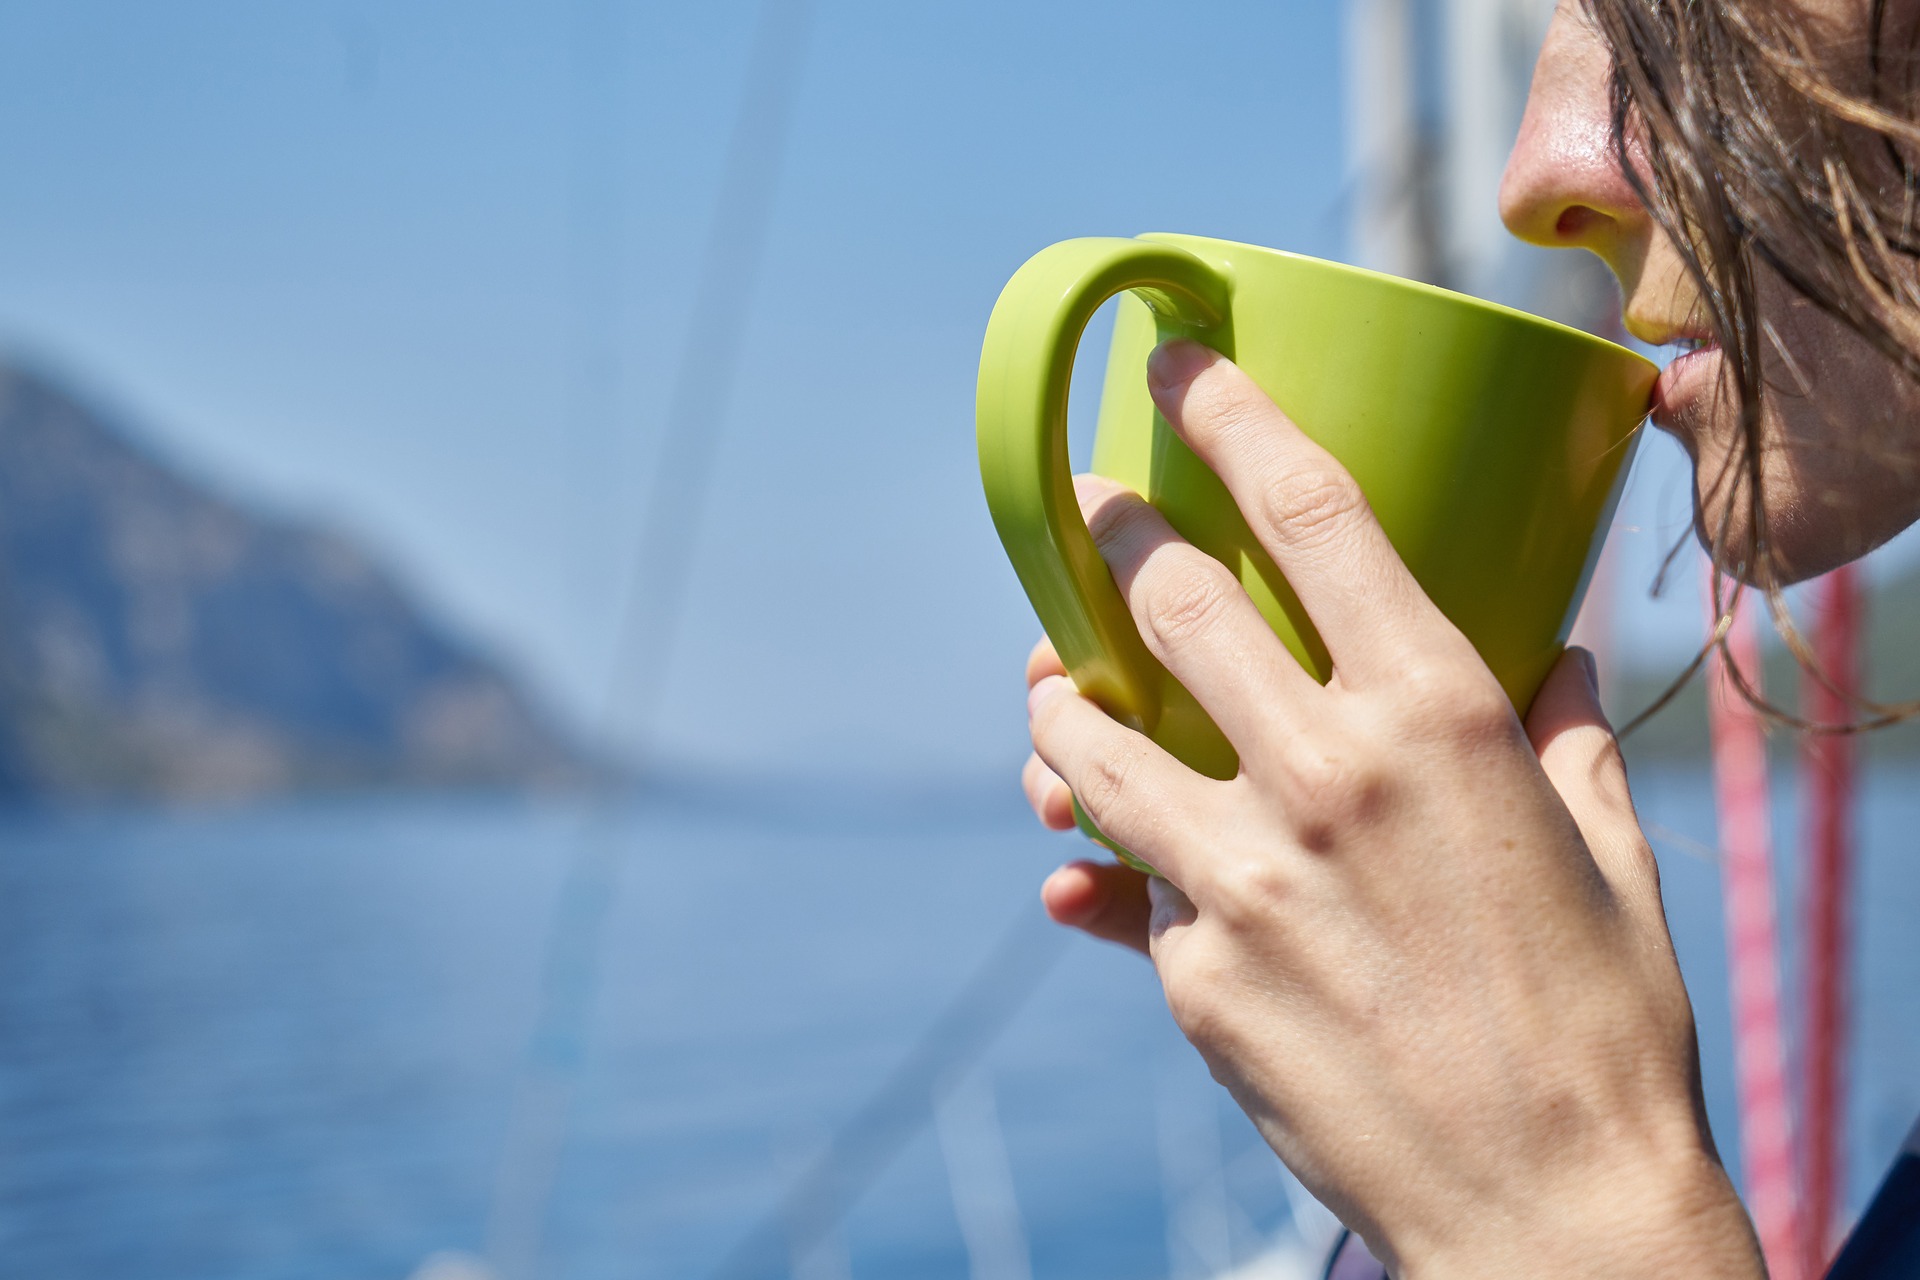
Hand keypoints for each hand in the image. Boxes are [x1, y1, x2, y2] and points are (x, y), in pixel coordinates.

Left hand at [1020, 340, 1762, 1277]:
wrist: (1550, 1213)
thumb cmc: (1604, 1023)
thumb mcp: (1609, 852)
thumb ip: (1564, 736)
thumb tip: (1551, 656)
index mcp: (1440, 718)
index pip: (1311, 510)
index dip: (1227, 414)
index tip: (1169, 364)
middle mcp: (1324, 776)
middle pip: (1167, 600)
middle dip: (1110, 534)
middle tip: (1089, 511)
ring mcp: (1241, 878)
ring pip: (1087, 739)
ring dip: (1056, 699)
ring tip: (1049, 685)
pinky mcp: (1193, 974)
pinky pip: (1119, 891)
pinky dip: (1100, 872)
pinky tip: (1082, 874)